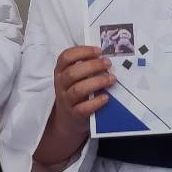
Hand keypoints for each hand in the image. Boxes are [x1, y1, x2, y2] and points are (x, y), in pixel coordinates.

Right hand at [33, 45, 115, 169]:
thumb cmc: (76, 94)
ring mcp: (66, 101)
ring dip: (96, 82)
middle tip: (108, 63)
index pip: (65, 57)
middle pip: (72, 73)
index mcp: (60, 72)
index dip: (82, 52)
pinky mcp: (74, 115)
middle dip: (92, 66)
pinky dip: (96, 102)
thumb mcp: (75, 79)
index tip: (98, 51)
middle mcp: (61, 85)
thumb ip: (85, 67)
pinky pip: (83, 108)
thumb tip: (106, 57)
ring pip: (77, 90)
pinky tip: (106, 97)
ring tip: (111, 79)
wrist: (68, 121)